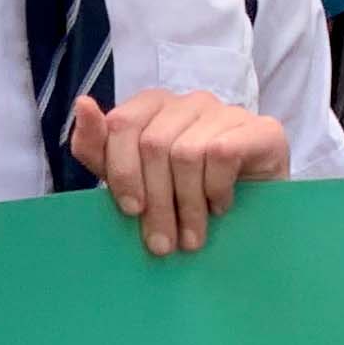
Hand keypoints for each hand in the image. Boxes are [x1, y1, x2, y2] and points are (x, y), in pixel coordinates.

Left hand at [66, 91, 286, 255]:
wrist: (254, 207)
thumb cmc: (184, 192)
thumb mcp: (132, 177)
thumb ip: (98, 147)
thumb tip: (82, 103)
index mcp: (152, 105)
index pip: (121, 124)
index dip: (122, 170)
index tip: (130, 210)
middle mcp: (188, 102)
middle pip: (154, 144)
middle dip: (155, 202)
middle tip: (161, 243)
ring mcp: (225, 111)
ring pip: (187, 153)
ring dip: (187, 206)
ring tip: (191, 237)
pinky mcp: (260, 129)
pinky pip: (223, 154)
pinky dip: (216, 189)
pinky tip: (220, 208)